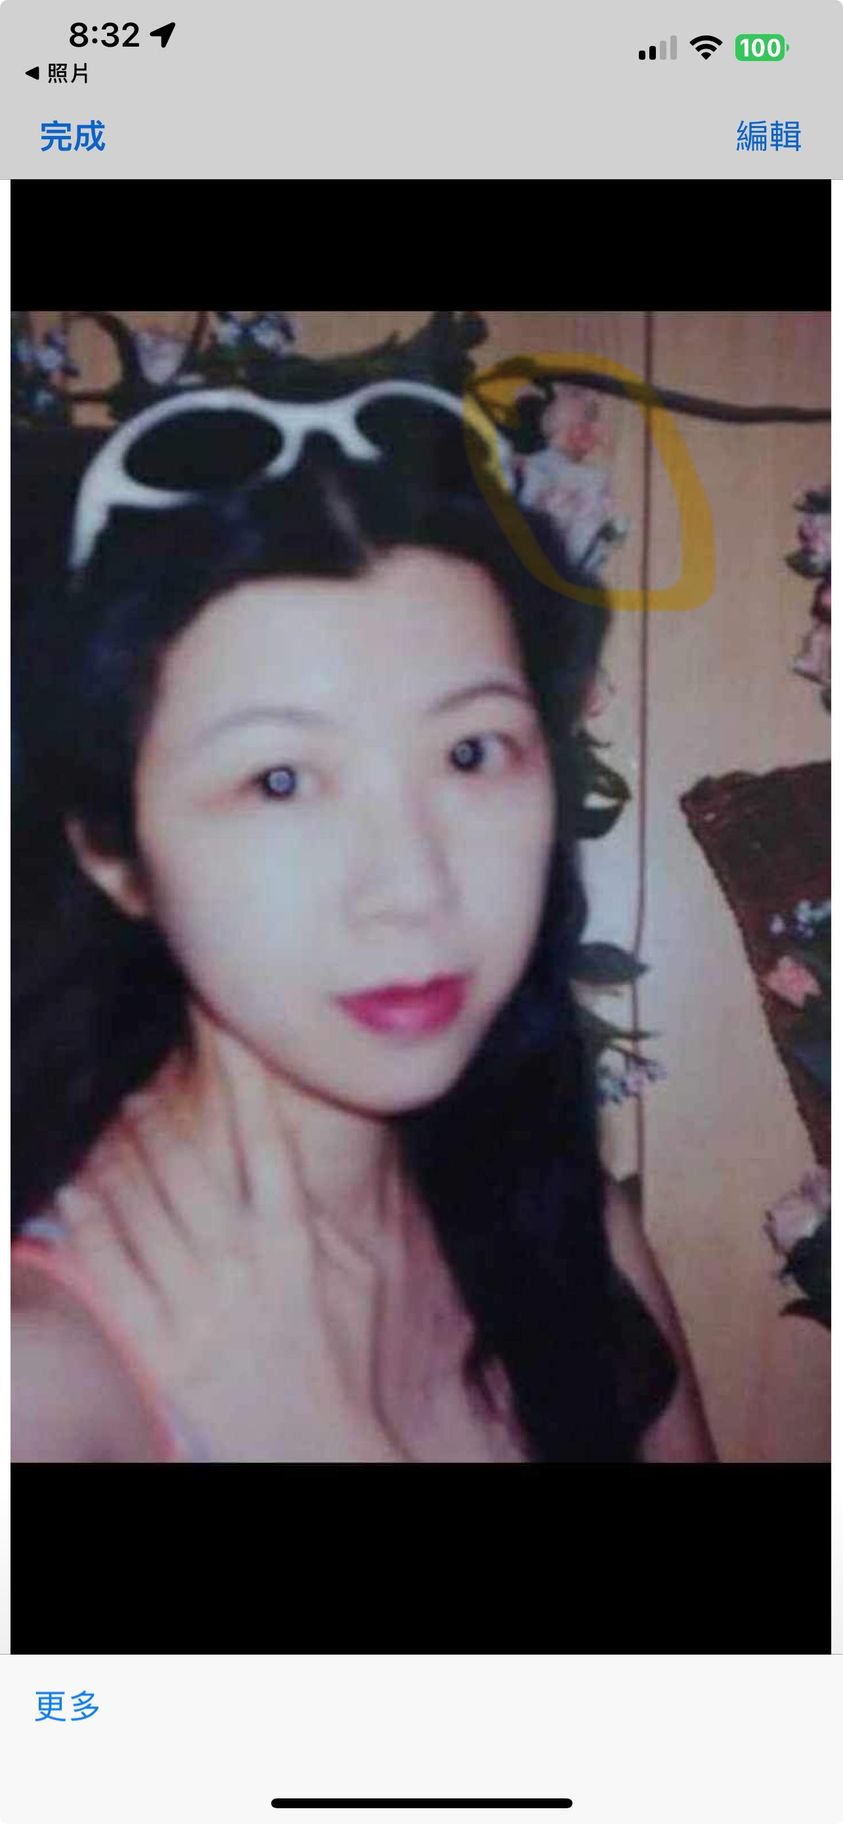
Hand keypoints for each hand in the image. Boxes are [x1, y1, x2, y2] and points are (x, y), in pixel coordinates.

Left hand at [53, 1027, 404, 1461]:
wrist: (331, 1448)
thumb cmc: (345, 1361)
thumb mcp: (359, 1276)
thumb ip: (323, 1208)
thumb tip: (292, 1137)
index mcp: (293, 1241)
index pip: (261, 1136)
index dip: (237, 1076)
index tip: (221, 1027)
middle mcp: (243, 1264)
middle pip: (188, 1160)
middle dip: (160, 1107)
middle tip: (144, 1072)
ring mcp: (199, 1305)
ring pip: (143, 1206)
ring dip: (118, 1153)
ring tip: (107, 1116)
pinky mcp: (164, 1346)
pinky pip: (115, 1271)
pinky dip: (89, 1226)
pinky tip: (72, 1189)